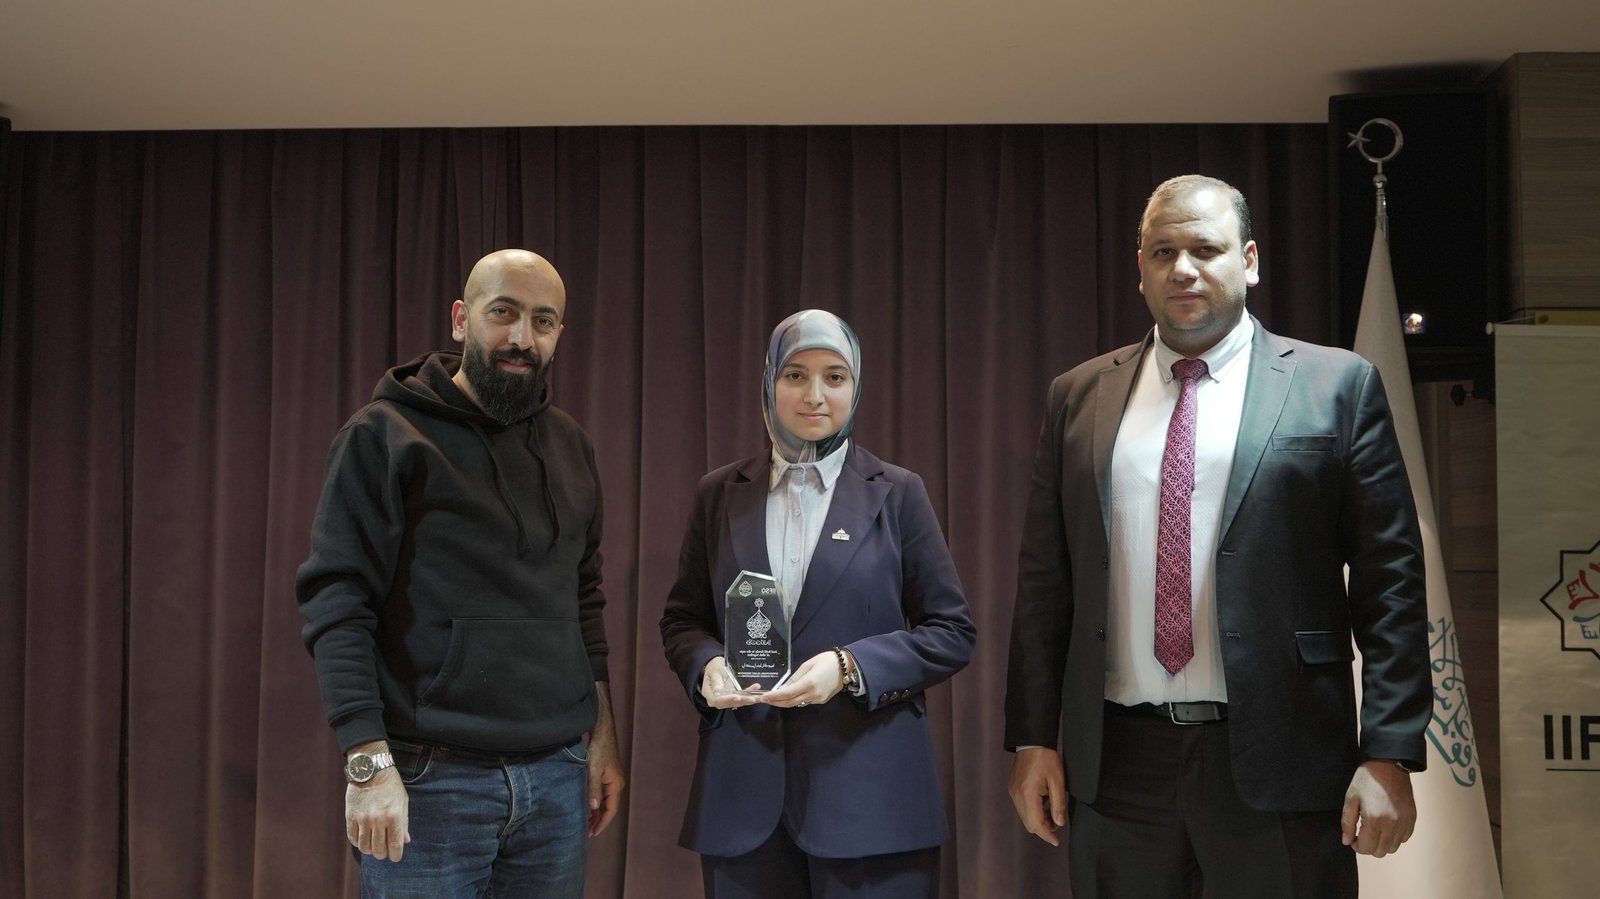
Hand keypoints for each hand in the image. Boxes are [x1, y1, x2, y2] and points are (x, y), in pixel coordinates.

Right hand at [345, 742, 409, 861]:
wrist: (371, 770)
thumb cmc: (391, 786)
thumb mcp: (403, 802)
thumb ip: (404, 823)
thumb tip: (405, 841)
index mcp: (394, 816)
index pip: (395, 845)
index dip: (395, 855)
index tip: (395, 857)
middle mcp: (378, 819)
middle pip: (378, 849)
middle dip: (383, 854)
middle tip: (384, 851)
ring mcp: (363, 819)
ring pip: (364, 847)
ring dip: (370, 850)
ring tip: (373, 847)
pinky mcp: (350, 816)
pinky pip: (352, 838)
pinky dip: (358, 843)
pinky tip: (363, 839)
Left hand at [586, 684, 626, 836]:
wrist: (601, 729)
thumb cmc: (598, 749)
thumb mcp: (593, 770)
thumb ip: (593, 789)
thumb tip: (594, 808)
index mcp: (616, 784)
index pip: (611, 809)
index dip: (602, 822)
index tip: (592, 833)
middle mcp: (616, 782)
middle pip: (608, 806)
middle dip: (598, 819)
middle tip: (587, 832)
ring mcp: (611, 777)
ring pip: (604, 800)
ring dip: (596, 811)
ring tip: (585, 822)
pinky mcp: (605, 772)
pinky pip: (601, 792)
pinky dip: (594, 800)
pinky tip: (586, 805)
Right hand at [699, 656, 761, 708]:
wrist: (717, 666)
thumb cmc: (713, 667)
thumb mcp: (714, 671)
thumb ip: (716, 681)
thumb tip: (717, 691)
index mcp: (710, 694)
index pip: (718, 700)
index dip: (728, 700)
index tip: (737, 697)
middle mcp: (718, 699)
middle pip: (730, 703)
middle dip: (742, 701)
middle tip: (753, 698)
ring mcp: (727, 698)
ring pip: (738, 702)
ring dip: (748, 699)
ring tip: (758, 696)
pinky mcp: (734, 695)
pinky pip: (742, 696)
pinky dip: (750, 694)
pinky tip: (756, 689)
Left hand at [761, 651, 844, 708]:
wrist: (846, 666)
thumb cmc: (826, 661)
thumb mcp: (807, 665)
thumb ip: (794, 678)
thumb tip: (783, 688)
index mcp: (809, 683)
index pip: (787, 694)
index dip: (774, 696)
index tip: (764, 696)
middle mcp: (813, 694)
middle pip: (790, 703)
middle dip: (776, 702)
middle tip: (765, 699)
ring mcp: (818, 699)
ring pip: (797, 704)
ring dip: (785, 702)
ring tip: (774, 697)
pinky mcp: (822, 701)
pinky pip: (805, 702)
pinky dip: (795, 699)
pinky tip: (790, 695)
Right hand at [1008, 747, 1066, 846]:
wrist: (1032, 742)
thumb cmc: (1046, 759)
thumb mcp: (1058, 781)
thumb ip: (1058, 804)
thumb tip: (1059, 823)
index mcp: (1028, 794)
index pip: (1036, 824)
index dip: (1047, 835)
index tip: (1056, 841)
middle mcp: (1016, 796)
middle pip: (1028, 823)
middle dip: (1043, 828)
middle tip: (1057, 824)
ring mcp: (1012, 792)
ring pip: (1024, 816)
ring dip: (1037, 820)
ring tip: (1051, 812)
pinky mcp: (1012, 788)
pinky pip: (1021, 807)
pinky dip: (1032, 811)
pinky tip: (1043, 803)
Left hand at [1341, 760, 1416, 856]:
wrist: (1388, 765)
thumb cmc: (1366, 780)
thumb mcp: (1350, 799)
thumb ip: (1347, 823)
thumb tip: (1347, 841)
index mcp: (1374, 820)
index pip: (1366, 849)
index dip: (1357, 846)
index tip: (1354, 838)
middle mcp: (1392, 825)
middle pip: (1380, 852)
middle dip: (1369, 846)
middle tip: (1363, 834)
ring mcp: (1404, 822)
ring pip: (1393, 848)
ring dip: (1382, 843)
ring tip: (1375, 830)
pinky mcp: (1412, 819)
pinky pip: (1404, 838)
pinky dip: (1395, 837)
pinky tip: (1387, 826)